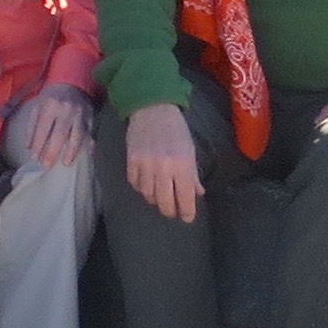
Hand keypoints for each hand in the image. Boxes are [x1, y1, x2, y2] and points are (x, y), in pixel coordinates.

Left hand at [19, 83, 93, 168]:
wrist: (71, 83)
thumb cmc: (51, 98)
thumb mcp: (37, 106)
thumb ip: (32, 126)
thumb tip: (29, 148)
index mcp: (49, 106)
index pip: (42, 128)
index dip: (38, 144)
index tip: (35, 158)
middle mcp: (65, 110)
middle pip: (59, 134)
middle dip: (52, 151)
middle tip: (47, 165)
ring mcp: (80, 114)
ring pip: (77, 135)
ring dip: (71, 151)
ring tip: (66, 163)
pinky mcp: (91, 117)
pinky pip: (90, 133)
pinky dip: (88, 144)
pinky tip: (86, 154)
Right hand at [123, 100, 200, 222]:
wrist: (152, 109)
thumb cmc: (176, 130)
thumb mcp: (190, 151)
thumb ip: (192, 175)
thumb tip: (196, 194)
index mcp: (183, 165)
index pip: (185, 197)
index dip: (187, 212)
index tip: (187, 218)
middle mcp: (164, 167)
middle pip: (165, 201)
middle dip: (170, 210)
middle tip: (172, 212)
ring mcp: (145, 164)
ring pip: (148, 194)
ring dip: (154, 199)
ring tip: (159, 197)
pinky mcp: (131, 160)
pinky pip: (135, 183)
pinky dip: (140, 188)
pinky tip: (146, 185)